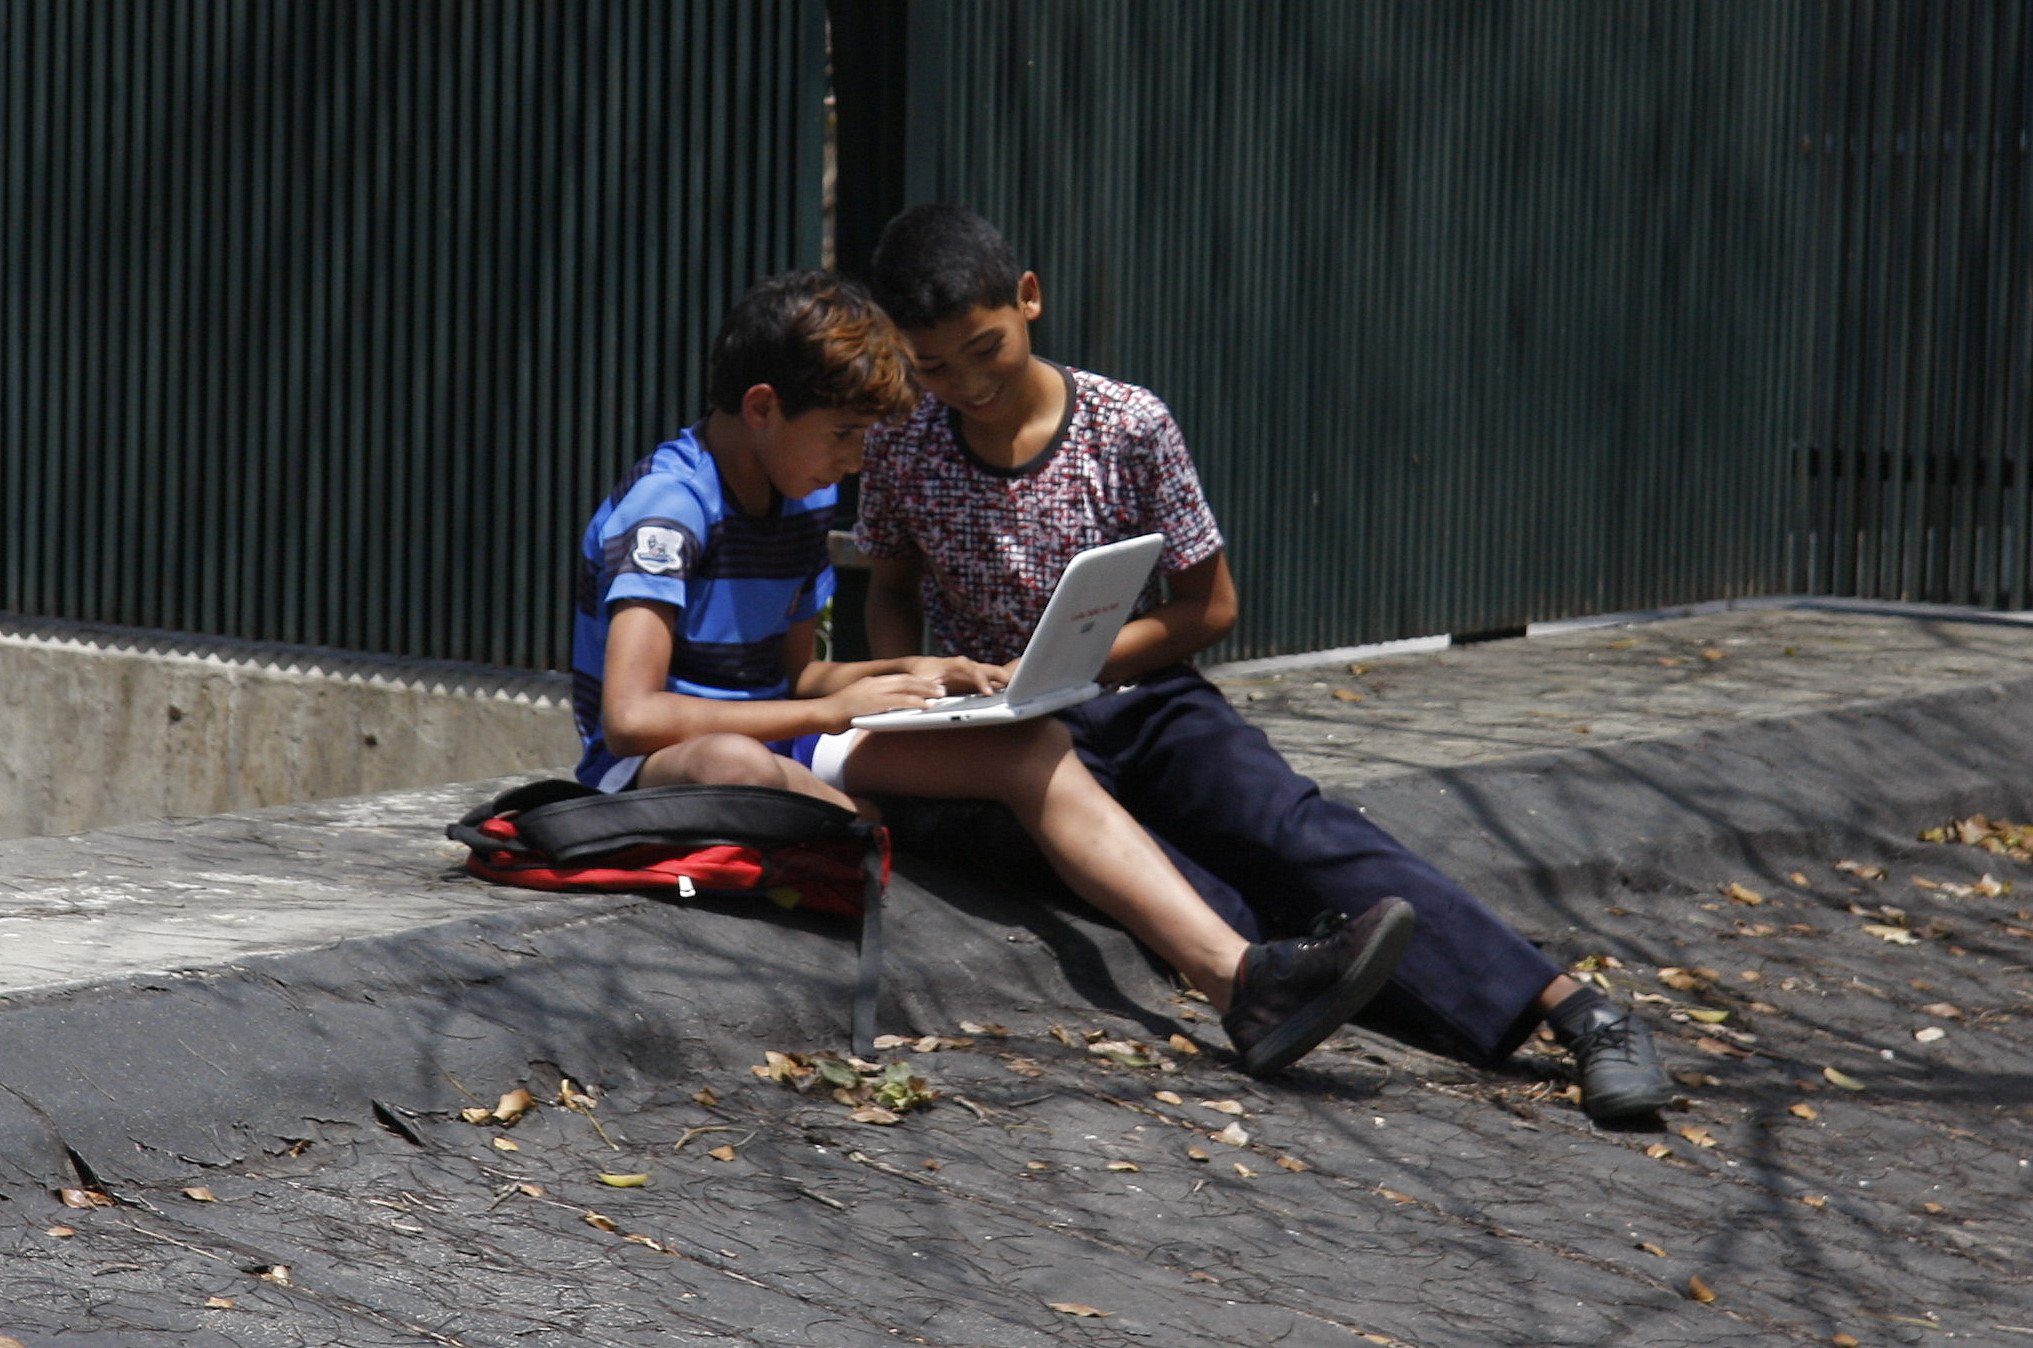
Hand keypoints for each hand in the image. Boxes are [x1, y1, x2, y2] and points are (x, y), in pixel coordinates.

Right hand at [821, 673, 947, 731]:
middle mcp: (875, 683)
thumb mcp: (857, 703)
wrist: (821, 713)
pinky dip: (915, 703)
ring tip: (940, 696)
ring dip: (926, 692)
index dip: (917, 681)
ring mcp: (875, 691)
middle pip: (907, 680)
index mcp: (872, 682)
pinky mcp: (874, 702)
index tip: (930, 685)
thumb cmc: (837, 713)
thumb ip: (872, 703)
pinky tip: (926, 706)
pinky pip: (900, 702)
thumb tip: (885, 710)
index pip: (900, 678)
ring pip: (907, 688)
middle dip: (926, 684)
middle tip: (941, 689)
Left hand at [902, 655, 1007, 695]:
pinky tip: (1011, 691)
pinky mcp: (972, 678)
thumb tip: (940, 694)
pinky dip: (1001, 684)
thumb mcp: (918, 681)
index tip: (989, 692)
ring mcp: (971, 670)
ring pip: (992, 672)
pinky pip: (990, 679)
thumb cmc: (919, 674)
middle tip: (1014, 687)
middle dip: (1002, 676)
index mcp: (954, 664)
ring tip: (1019, 689)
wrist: (917, 666)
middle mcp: (965, 665)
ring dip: (1005, 679)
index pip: (972, 670)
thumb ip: (927, 687)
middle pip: (988, 668)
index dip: (982, 680)